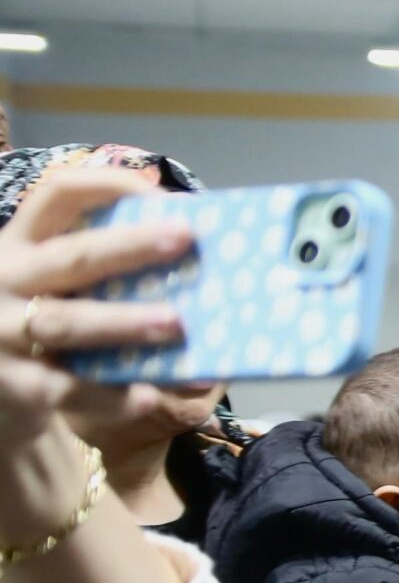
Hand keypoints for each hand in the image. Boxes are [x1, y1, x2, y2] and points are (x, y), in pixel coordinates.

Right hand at [0, 164, 194, 465]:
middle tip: (184, 237)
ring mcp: (3, 332)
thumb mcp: (55, 284)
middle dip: (128, 246)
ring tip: (176, 323)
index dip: (105, 185)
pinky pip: (67, 387)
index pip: (55, 196)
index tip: (160, 191)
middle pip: (70, 258)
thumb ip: (99, 267)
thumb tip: (194, 252)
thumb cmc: (45, 321)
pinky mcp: (14, 383)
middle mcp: (4, 279)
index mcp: (19, 244)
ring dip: (123, 322)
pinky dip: (112, 395)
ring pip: (66, 322)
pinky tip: (150, 396)